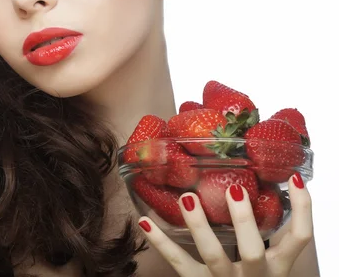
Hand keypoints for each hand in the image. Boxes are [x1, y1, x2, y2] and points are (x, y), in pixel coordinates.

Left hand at [137, 173, 312, 276]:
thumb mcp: (268, 261)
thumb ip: (265, 232)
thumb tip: (252, 184)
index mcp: (277, 266)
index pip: (300, 238)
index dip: (303, 210)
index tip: (293, 179)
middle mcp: (255, 276)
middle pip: (253, 251)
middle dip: (244, 220)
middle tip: (234, 189)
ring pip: (213, 256)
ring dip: (199, 226)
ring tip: (187, 198)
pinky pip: (177, 262)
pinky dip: (159, 241)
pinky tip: (144, 221)